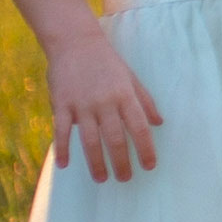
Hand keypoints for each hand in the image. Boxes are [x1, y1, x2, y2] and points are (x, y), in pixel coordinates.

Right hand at [49, 27, 160, 184]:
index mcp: (125, 95)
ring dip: (96, 162)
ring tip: (102, 179)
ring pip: (91, 140)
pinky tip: (64, 164)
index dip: (146, 149)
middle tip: (125, 179)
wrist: (75, 42)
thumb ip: (145, 101)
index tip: (149, 166)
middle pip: (116, 138)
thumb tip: (159, 123)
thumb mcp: (131, 78)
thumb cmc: (107, 62)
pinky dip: (63, 148)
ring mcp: (83, 104)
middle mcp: (106, 102)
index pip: (140, 127)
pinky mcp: (62, 104)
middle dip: (122, 162)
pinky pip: (62, 131)